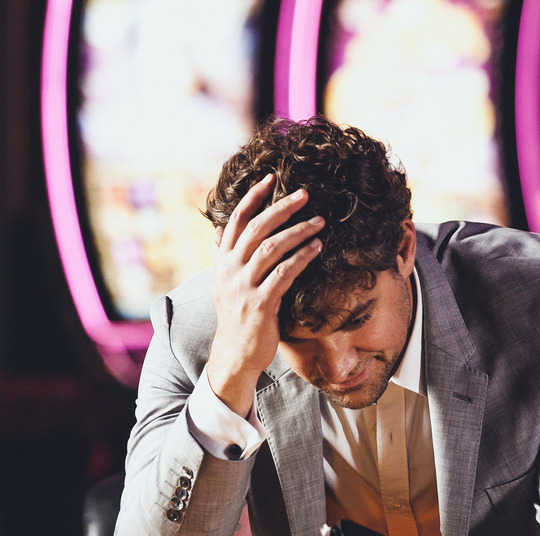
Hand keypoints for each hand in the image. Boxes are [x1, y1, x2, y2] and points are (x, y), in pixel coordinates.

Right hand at [205, 174, 324, 415]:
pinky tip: (316, 248)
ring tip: (319, 222)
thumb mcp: (222, 283)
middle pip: (256, 228)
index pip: (236, 220)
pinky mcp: (260, 303)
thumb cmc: (236, 316)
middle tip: (305, 195)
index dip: (252, 197)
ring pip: (271, 247)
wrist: (235, 354)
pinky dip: (301, 257)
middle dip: (282, 208)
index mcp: (222, 261)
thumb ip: (222, 255)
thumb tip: (219, 229)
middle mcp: (230, 270)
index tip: (270, 178)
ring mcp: (244, 286)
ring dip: (297, 231)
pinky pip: (283, 273)